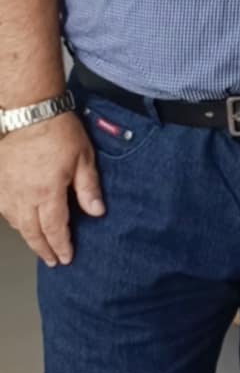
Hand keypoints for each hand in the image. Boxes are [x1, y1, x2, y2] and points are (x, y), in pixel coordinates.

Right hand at [0, 113, 104, 266]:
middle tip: (53, 260)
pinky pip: (2, 208)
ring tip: (38, 244)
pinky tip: (20, 222)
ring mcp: (6, 189)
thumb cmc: (58, 132)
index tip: (66, 257)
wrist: (29, 112)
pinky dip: (12, 220)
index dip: (61, 246)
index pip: (54, 229)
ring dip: (28, 236)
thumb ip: (88, 189)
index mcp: (47, 193)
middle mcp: (23, 196)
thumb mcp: (84, 159)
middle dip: (43, 249)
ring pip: (15, 222)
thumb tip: (97, 212)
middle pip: (32, 232)